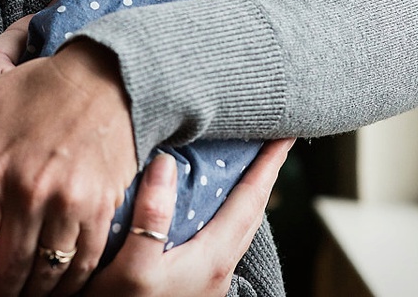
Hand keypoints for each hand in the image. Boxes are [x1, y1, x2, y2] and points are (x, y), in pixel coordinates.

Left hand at [0, 40, 137, 296]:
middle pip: (5, 273)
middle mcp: (25, 192)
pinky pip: (83, 262)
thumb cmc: (35, 89)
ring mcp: (66, 201)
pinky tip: (61, 281)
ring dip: (34, 290)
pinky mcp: (101, 205)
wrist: (103, 74)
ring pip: (45, 273)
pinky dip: (71, 281)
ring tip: (27, 290)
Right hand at [84, 139, 293, 296]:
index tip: (285, 135)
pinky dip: (229, 212)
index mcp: (213, 258)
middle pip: (253, 212)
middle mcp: (219, 269)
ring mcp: (210, 279)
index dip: (267, 165)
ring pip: (241, 227)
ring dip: (249, 194)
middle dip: (264, 175)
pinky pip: (224, 236)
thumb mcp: (132, 266)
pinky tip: (211, 208)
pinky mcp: (196, 283)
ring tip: (248, 168)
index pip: (250, 200)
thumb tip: (166, 163)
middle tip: (272, 143)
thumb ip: (150, 216)